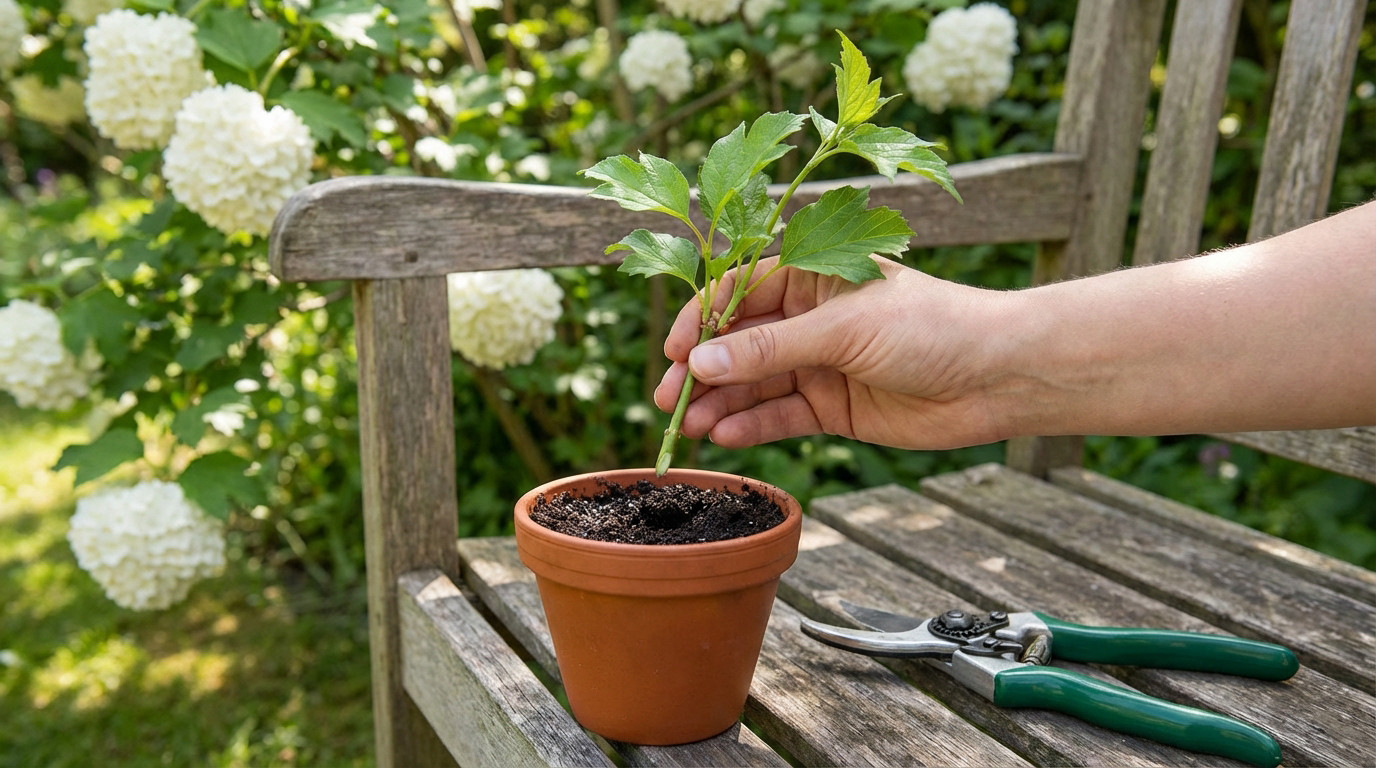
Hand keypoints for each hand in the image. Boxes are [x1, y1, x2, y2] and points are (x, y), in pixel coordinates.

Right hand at [653, 256, 1011, 449]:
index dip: (703, 320)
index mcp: (813, 275)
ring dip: (721, 403)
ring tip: (691, 426)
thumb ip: (770, 348)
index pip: (739, 292)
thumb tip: (700, 364)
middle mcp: (811, 318)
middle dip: (702, 370)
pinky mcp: (834, 407)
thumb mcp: (844, 329)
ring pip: (755, 384)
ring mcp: (821, 364)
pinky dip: (753, 426)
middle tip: (668, 400)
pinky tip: (726, 436)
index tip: (673, 352)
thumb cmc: (931, 327)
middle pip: (740, 342)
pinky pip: (782, 415)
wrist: (998, 376)